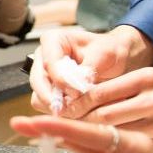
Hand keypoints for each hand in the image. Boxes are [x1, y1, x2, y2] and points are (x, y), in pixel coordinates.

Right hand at [28, 25, 152, 114]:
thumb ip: (89, 68)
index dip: (61, 81)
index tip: (77, 93)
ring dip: (57, 106)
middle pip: (38, 82)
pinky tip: (77, 111)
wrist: (115, 61)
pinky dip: (61, 112)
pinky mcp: (48, 91)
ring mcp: (43, 75)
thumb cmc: (109, 52)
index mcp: (52, 41)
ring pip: (38, 97)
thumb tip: (79, 86)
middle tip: (71, 110)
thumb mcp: (105, 54)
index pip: (49, 63)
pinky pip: (46, 106)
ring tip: (77, 110)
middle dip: (53, 98)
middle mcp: (42, 57)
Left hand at [62, 68, 152, 152]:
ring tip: (71, 143)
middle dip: (77, 124)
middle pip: (102, 114)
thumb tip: (83, 99)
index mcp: (145, 79)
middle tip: (54, 131)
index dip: (74, 104)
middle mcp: (152, 99)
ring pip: (117, 134)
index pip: (98, 92)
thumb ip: (122, 90)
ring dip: (94, 140)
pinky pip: (136, 149)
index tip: (55, 111)